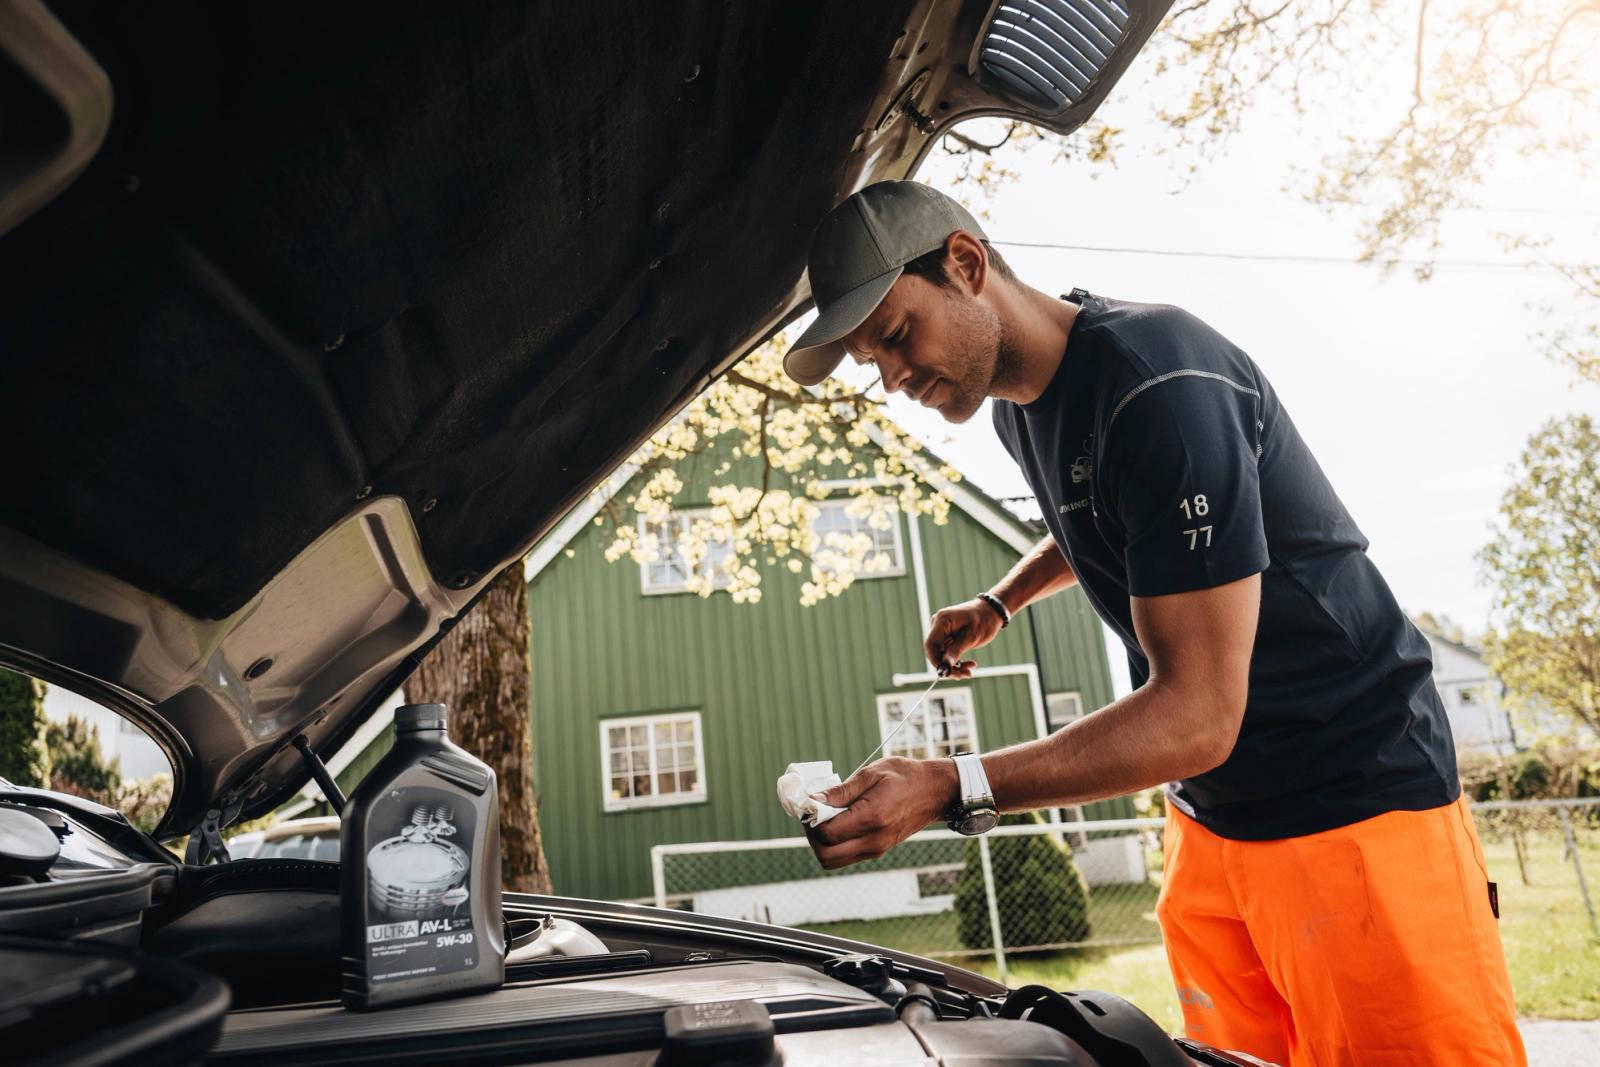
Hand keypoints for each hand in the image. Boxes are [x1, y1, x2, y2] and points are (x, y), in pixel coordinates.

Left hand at [805, 757, 958, 869]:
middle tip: (814, 813)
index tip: (809, 802)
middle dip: (812, 836)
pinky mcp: (878, 850)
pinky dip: (835, 844)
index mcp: (873, 818)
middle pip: (826, 856)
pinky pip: (846, 856)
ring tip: (826, 817)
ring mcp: (877, 849)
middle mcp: (874, 840)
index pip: (827, 833)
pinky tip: (839, 821)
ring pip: (834, 860)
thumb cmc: (905, 776)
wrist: (936, 791)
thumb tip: (812, 801)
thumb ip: (840, 791)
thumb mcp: (871, 773)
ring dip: (822, 843)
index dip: (811, 819)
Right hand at [923, 598, 1004, 677]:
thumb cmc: (984, 620)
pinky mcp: (948, 636)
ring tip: (969, 671)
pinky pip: (948, 652)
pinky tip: (969, 665)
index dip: (935, 660)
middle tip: (962, 675)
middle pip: (936, 651)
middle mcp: (939, 625)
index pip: (930, 644)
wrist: (992, 611)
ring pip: (943, 654)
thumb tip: (945, 666)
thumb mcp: (972, 637)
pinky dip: (957, 660)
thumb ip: (956, 650)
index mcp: (942, 621)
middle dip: (948, 666)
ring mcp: (943, 630)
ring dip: (955, 665)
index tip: (946, 673)